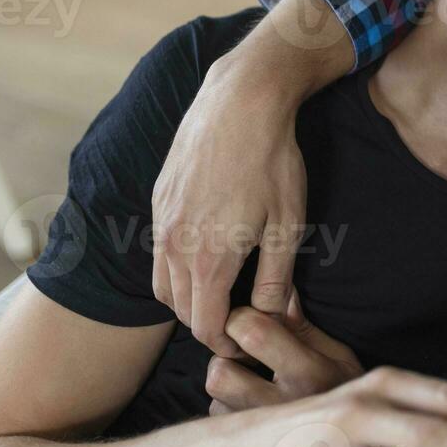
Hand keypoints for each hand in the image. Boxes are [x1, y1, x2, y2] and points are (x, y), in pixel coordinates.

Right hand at [151, 52, 308, 357]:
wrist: (241, 103)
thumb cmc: (273, 162)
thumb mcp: (288, 224)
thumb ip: (276, 278)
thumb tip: (268, 315)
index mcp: (208, 259)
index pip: (203, 326)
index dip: (224, 343)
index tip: (243, 343)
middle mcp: (175, 245)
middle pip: (180, 309)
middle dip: (205, 323)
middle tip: (235, 320)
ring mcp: (161, 220)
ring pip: (163, 282)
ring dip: (186, 297)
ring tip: (220, 291)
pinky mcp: (158, 199)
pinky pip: (158, 250)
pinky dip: (175, 266)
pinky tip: (204, 253)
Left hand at [207, 291, 363, 414]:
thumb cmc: (346, 393)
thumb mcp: (339, 356)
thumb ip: (304, 328)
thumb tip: (280, 290)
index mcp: (309, 376)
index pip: (251, 333)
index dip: (242, 318)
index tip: (251, 319)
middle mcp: (280, 407)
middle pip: (220, 371)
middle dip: (227, 357)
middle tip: (246, 353)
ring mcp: (261, 435)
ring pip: (216, 397)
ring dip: (228, 382)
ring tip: (251, 380)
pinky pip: (220, 417)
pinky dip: (230, 406)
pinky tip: (253, 404)